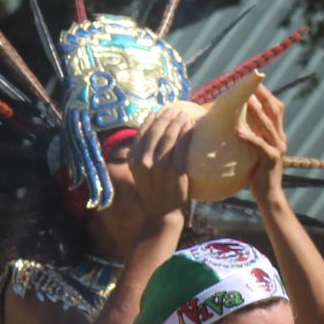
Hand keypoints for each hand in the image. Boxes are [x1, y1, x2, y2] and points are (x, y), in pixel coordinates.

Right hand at [130, 103, 193, 230]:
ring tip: (183, 115)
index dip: (152, 119)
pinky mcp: (176, 170)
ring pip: (170, 136)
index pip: (142, 132)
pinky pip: (182, 146)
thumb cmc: (153, 191)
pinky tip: (190, 125)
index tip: (159, 112)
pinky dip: (187, 133)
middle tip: (175, 110)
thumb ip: (141, 154)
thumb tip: (150, 131)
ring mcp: (161, 166)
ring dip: (177, 122)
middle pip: (157, 131)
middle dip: (166, 117)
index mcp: (133, 160)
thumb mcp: (140, 172)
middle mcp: (144, 161)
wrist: (162, 213)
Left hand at [236, 85, 288, 207]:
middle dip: (264, 97)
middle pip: (275, 112)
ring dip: (256, 112)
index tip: (256, 84)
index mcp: (278, 135)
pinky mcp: (270, 160)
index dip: (268, 95)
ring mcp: (277, 149)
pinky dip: (249, 137)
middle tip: (252, 85)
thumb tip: (239, 124)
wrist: (269, 195)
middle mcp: (280, 139)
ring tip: (246, 101)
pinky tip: (238, 131)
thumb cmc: (259, 173)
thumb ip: (255, 137)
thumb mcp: (258, 151)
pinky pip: (259, 145)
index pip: (276, 109)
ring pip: (267, 126)